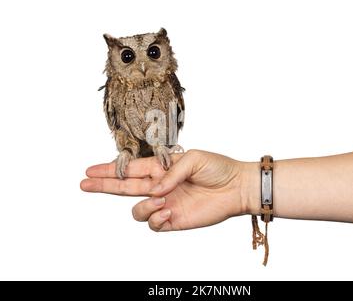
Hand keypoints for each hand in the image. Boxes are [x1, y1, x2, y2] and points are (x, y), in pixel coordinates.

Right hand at [80, 150, 260, 230]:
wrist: (236, 188)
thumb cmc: (218, 168)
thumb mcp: (194, 159)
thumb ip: (170, 172)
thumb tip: (155, 189)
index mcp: (162, 168)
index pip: (131, 169)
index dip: (111, 169)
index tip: (91, 170)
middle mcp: (160, 186)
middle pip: (125, 187)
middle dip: (104, 185)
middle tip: (84, 183)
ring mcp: (165, 203)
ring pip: (137, 209)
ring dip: (143, 205)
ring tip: (160, 200)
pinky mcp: (174, 219)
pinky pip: (154, 223)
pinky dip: (156, 218)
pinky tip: (169, 210)